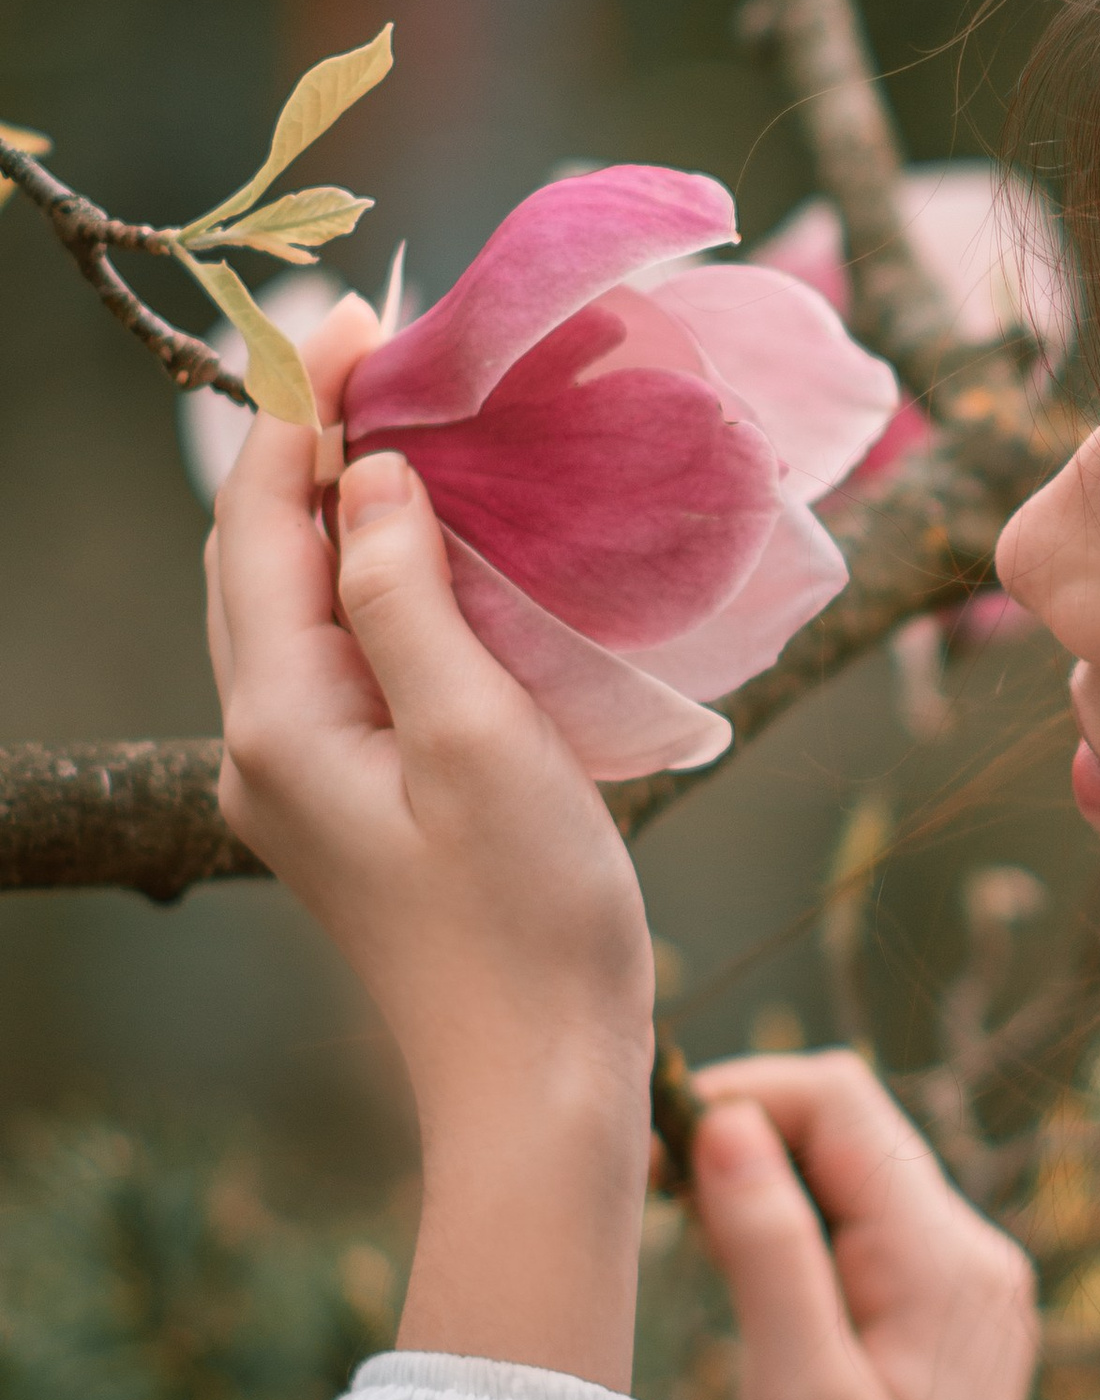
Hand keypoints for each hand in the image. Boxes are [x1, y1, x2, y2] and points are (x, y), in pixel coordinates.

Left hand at [208, 302, 657, 1385]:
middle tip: (391, 349)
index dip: (304, 410)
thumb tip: (368, 479)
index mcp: (280, 719)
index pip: (263, 522)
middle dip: (311, 442)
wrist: (538, 1082)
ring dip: (344, 509)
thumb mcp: (480, 736)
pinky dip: (378, 581)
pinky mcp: (357, 807)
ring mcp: (305, 782)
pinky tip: (441, 554)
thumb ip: (409, 598)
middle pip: (259, 556)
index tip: (364, 317)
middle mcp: (265, 744)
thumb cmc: (527, 919)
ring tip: (418, 425)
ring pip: (298, 606)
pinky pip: (344, 659)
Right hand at [687, 1053, 1056, 1399]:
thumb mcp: (795, 1391)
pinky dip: (797, 1237)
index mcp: (944, 1257)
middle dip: (749, 1138)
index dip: (741, 1098)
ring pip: (853, 1179)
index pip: (839, 1099)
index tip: (655, 1155)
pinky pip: (866, 1236)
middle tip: (661, 1204)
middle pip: (849, 1128)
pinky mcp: (946, 1326)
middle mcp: (973, 1254)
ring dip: (769, 1189)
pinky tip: (750, 1295)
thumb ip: (767, 1247)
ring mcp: (966, 1289)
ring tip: (695, 1251)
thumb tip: (726, 1122)